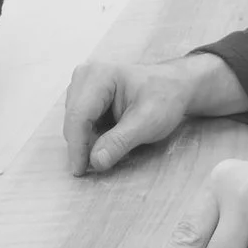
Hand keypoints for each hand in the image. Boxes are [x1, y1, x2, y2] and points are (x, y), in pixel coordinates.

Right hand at [63, 52, 247, 175]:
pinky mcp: (84, 97)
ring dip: (88, 142)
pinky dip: (92, 137)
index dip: (76, 147)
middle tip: (103, 164)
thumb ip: (120, 141)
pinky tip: (111, 137)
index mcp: (98, 76)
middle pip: (72, 121)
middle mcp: (84, 76)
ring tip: (117, 143)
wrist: (174, 87)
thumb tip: (95, 162)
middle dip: (83, 146)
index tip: (80, 172)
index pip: (78, 116)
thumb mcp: (147, 122)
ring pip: (74, 124)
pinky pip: (80, 124)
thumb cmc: (164, 98)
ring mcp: (82, 86)